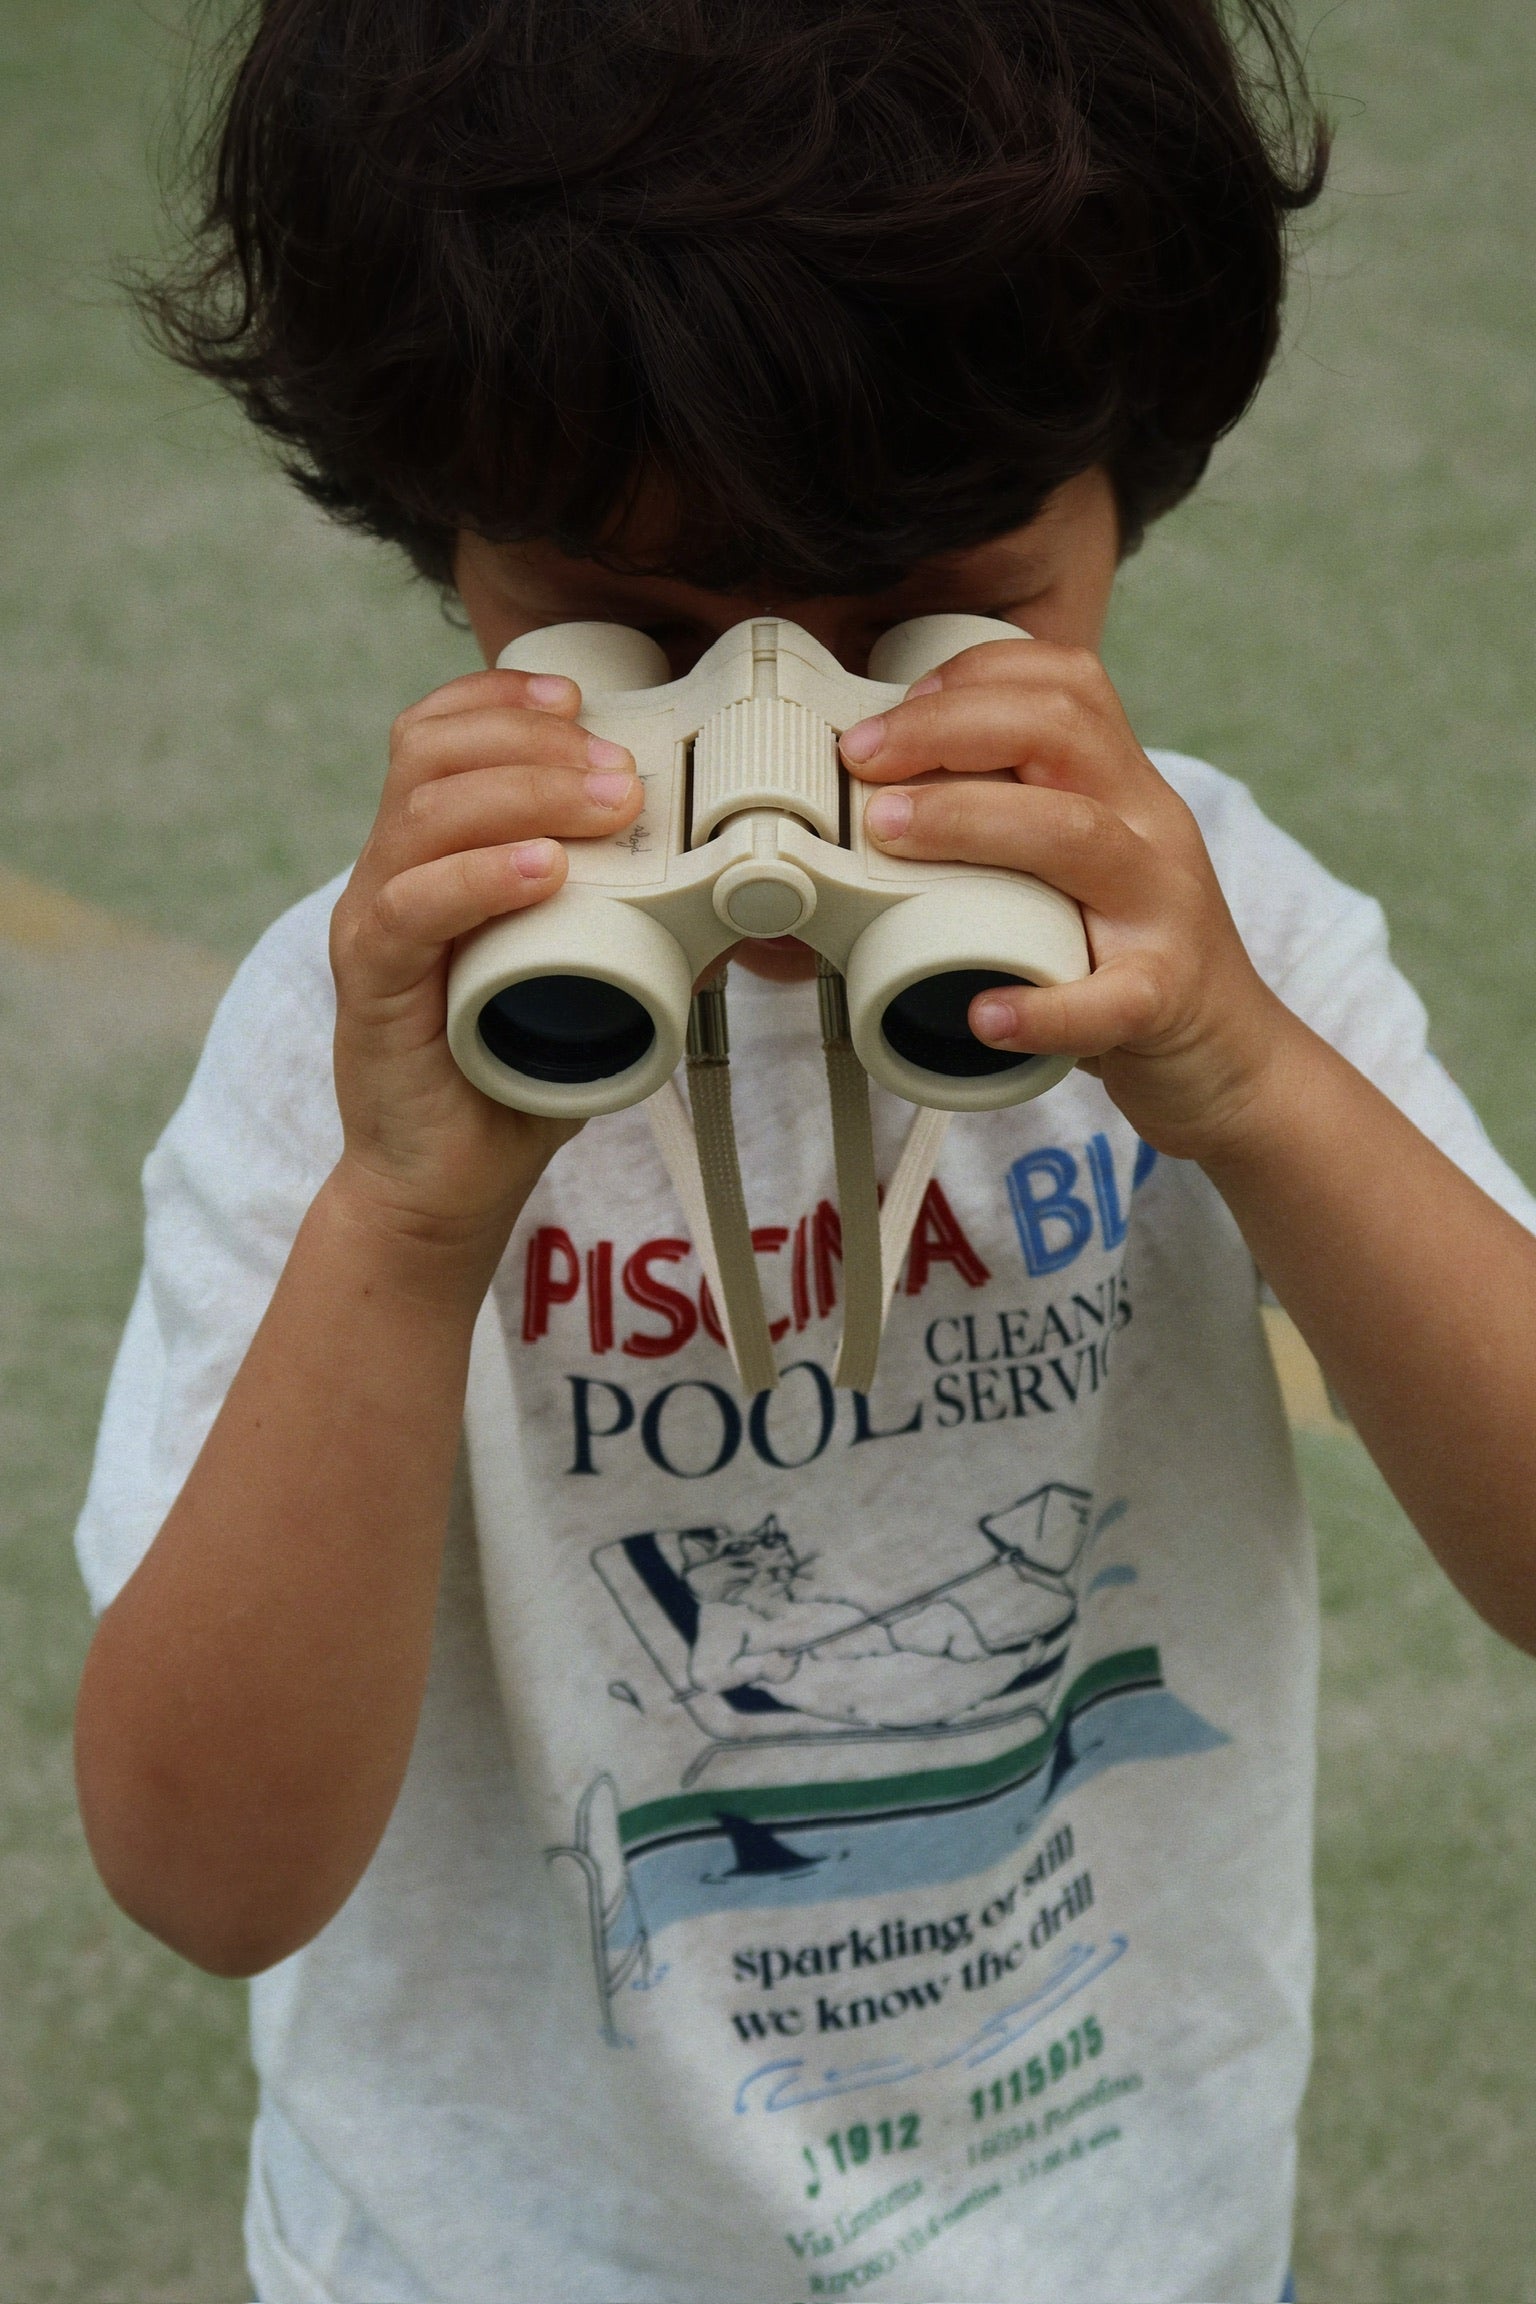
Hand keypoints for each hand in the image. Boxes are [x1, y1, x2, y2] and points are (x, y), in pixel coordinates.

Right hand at [327, 667, 645, 1269]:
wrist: (447, 1181)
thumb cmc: (511, 1076)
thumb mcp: (590, 983)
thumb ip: (644, 931)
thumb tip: (737, 892)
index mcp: (428, 853)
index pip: (436, 733)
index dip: (505, 698)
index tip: (585, 698)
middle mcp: (389, 874)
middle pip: (431, 753)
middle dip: (535, 740)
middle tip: (622, 773)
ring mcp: (374, 925)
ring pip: (422, 814)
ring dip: (525, 794)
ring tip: (605, 807)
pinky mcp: (373, 986)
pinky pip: (412, 908)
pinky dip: (482, 877)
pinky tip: (545, 872)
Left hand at [839, 639, 1299, 1161]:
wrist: (1230, 1055)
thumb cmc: (1128, 955)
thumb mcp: (1081, 864)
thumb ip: (1012, 821)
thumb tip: (879, 804)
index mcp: (1125, 787)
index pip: (1065, 684)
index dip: (970, 676)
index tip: (890, 714)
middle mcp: (1149, 828)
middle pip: (1061, 732)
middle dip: (947, 728)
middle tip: (861, 759)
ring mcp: (1163, 911)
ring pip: (1079, 836)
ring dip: (971, 822)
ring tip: (891, 833)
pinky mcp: (1165, 999)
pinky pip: (1112, 998)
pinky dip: (1045, 1008)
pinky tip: (986, 1016)